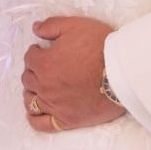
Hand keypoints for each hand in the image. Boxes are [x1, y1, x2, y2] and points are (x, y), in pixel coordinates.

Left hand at [22, 16, 124, 133]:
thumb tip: (35, 28)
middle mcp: (45, 86)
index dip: (36, 52)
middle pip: (28, 79)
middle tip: (45, 66)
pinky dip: (34, 117)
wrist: (121, 73)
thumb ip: (51, 26)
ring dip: (32, 91)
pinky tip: (36, 111)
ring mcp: (54, 105)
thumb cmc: (100, 47)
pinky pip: (41, 124)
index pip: (30, 58)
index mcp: (44, 63)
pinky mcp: (66, 120)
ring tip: (40, 86)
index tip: (42, 50)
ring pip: (30, 100)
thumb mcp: (75, 25)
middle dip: (34, 70)